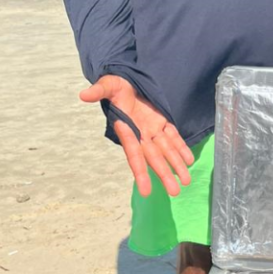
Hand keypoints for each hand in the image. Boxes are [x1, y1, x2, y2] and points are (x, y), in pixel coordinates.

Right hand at [79, 75, 193, 197]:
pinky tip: (189, 161)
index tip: (146, 191)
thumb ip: (99, 90)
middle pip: (153, 158)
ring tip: (185, 182)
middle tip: (175, 192)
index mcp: (127, 129)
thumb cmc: (116, 85)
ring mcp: (152, 129)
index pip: (134, 154)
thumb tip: (83, 95)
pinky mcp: (161, 122)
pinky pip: (173, 137)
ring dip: (176, 165)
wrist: (127, 81)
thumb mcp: (108, 84)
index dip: (140, 172)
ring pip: (166, 150)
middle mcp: (140, 133)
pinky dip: (181, 148)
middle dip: (164, 174)